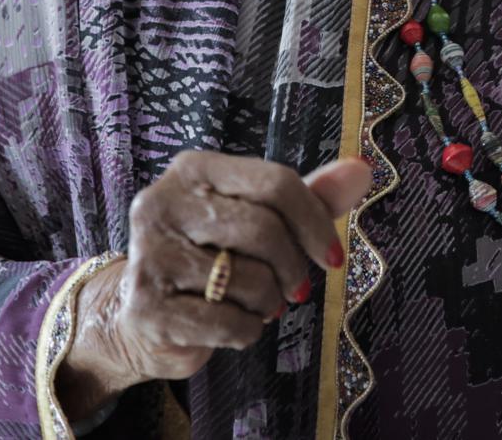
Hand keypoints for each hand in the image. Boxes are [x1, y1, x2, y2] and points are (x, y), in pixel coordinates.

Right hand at [56, 152, 370, 415]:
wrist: (140, 314)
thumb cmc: (211, 257)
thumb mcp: (258, 218)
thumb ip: (309, 196)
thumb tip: (361, 170)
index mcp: (194, 170)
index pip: (275, 183)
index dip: (315, 222)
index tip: (332, 256)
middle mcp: (163, 203)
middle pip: (263, 230)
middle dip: (292, 267)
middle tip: (294, 287)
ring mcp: (149, 254)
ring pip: (248, 280)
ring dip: (269, 302)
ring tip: (257, 302)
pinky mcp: (146, 306)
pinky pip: (227, 322)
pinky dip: (246, 330)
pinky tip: (235, 324)